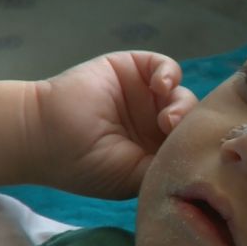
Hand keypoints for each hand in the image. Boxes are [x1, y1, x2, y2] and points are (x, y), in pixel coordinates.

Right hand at [28, 51, 197, 198]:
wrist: (45, 136)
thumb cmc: (87, 165)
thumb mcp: (136, 178)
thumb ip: (170, 168)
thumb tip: (202, 163)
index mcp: (158, 149)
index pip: (192, 143)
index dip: (199, 145)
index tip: (194, 154)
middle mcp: (156, 122)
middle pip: (193, 118)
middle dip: (192, 127)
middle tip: (176, 134)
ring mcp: (146, 96)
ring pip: (183, 95)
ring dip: (182, 105)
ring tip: (168, 119)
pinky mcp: (134, 69)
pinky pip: (166, 67)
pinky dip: (169, 74)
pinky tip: (161, 87)